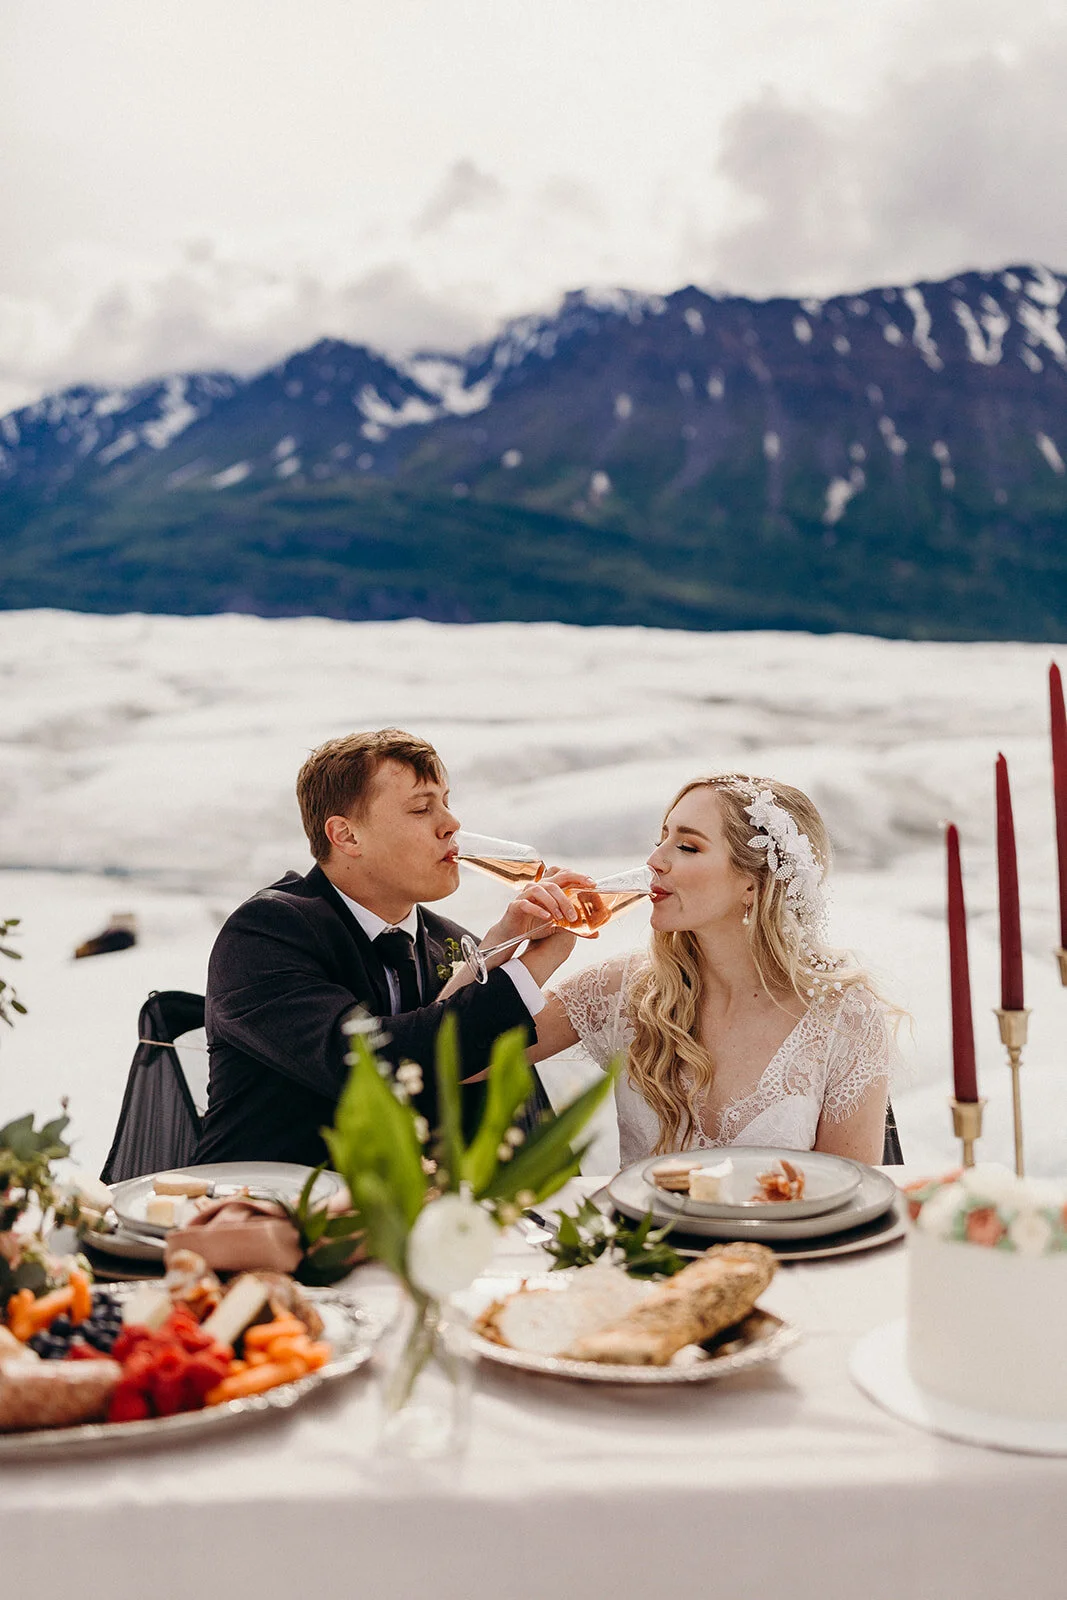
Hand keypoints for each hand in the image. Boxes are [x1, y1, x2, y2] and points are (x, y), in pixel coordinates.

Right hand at [478, 867, 595, 973]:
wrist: (513, 935)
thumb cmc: (536, 926)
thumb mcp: (558, 926)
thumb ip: (575, 927)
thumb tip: (596, 934)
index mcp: (548, 889)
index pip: (564, 875)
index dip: (578, 876)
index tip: (592, 884)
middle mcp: (537, 887)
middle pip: (555, 881)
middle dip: (569, 890)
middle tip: (581, 902)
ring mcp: (525, 895)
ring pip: (541, 890)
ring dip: (555, 903)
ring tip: (562, 917)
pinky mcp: (516, 906)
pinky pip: (527, 903)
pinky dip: (538, 910)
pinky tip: (547, 918)